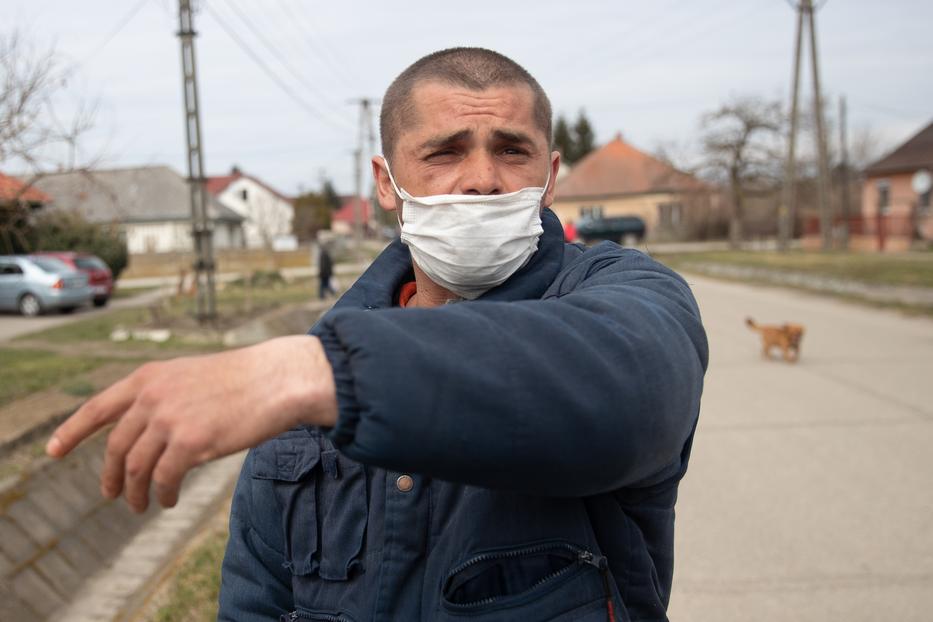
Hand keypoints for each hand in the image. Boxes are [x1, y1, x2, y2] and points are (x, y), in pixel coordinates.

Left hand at [45, 336, 336, 512]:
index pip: (98, 407)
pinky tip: (168, 500)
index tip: (53, 450)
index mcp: (149, 377)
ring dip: (135, 492)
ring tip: (141, 505)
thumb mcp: (191, 376)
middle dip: (111, 475)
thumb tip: (148, 435)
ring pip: (136, 467)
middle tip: (112, 493)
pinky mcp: (190, 442)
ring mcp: (169, 420)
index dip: (72, 431)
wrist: (277, 379)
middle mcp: (152, 397)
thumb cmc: (244, 380)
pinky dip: (162, 494)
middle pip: (116, 446)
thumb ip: (164, 397)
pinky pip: (164, 478)